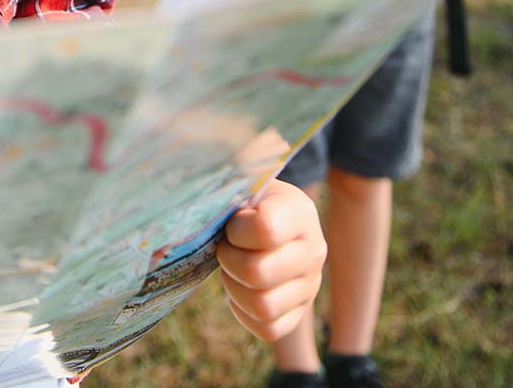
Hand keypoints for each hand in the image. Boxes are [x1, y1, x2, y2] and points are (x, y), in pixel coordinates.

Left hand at [216, 179, 325, 341]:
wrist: (267, 219)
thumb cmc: (246, 199)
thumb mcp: (243, 183)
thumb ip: (229, 186)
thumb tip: (199, 198)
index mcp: (299, 211)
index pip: (265, 229)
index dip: (237, 231)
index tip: (231, 223)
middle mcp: (313, 250)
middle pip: (258, 273)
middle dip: (229, 260)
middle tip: (225, 247)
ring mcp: (309, 286)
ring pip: (263, 306)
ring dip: (235, 287)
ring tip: (232, 267)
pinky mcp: (299, 313)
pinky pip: (267, 328)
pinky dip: (244, 311)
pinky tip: (240, 288)